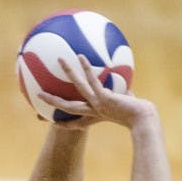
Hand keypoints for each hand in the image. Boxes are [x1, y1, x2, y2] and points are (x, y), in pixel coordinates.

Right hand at [38, 55, 155, 129]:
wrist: (144, 120)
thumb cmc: (139, 115)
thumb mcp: (128, 105)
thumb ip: (124, 96)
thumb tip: (127, 88)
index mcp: (96, 117)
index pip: (77, 123)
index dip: (65, 124)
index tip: (54, 123)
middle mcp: (93, 112)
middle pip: (68, 108)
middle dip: (52, 101)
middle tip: (38, 94)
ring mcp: (97, 105)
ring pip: (77, 89)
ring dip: (68, 74)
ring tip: (59, 59)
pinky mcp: (104, 98)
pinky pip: (92, 81)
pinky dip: (87, 69)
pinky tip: (81, 57)